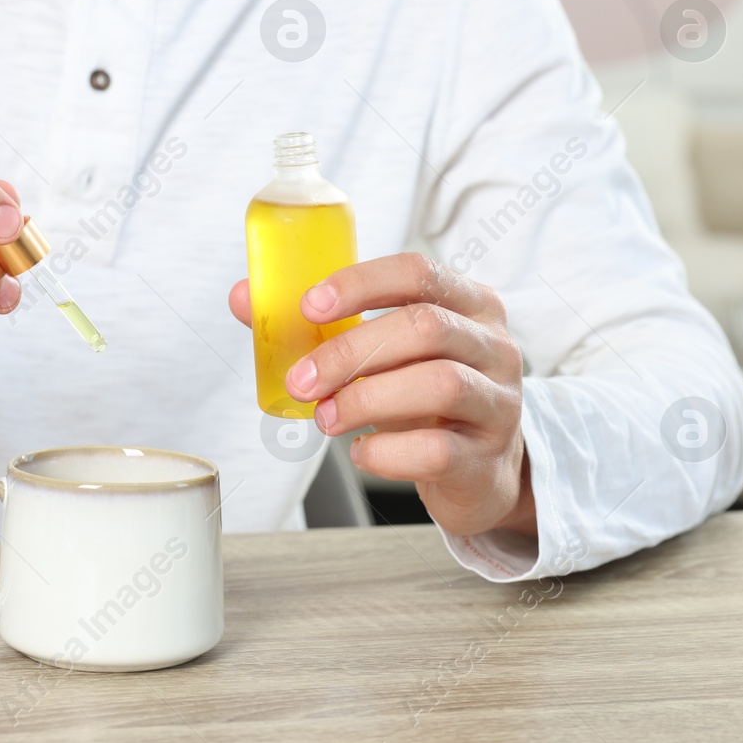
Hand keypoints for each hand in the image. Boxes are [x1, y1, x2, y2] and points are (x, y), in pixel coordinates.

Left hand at [229, 253, 534, 537]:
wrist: (479, 470)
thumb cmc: (422, 398)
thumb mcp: (385, 353)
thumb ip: (321, 324)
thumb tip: (244, 297)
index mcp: (468, 303)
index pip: (418, 272)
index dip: (360, 284)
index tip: (309, 306)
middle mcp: (493, 346)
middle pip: (424, 327)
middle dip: (349, 352)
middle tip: (302, 381)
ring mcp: (498, 402)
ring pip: (439, 384)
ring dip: (365, 399)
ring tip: (325, 417)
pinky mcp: (487, 458)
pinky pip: (437, 450)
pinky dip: (385, 452)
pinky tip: (361, 450)